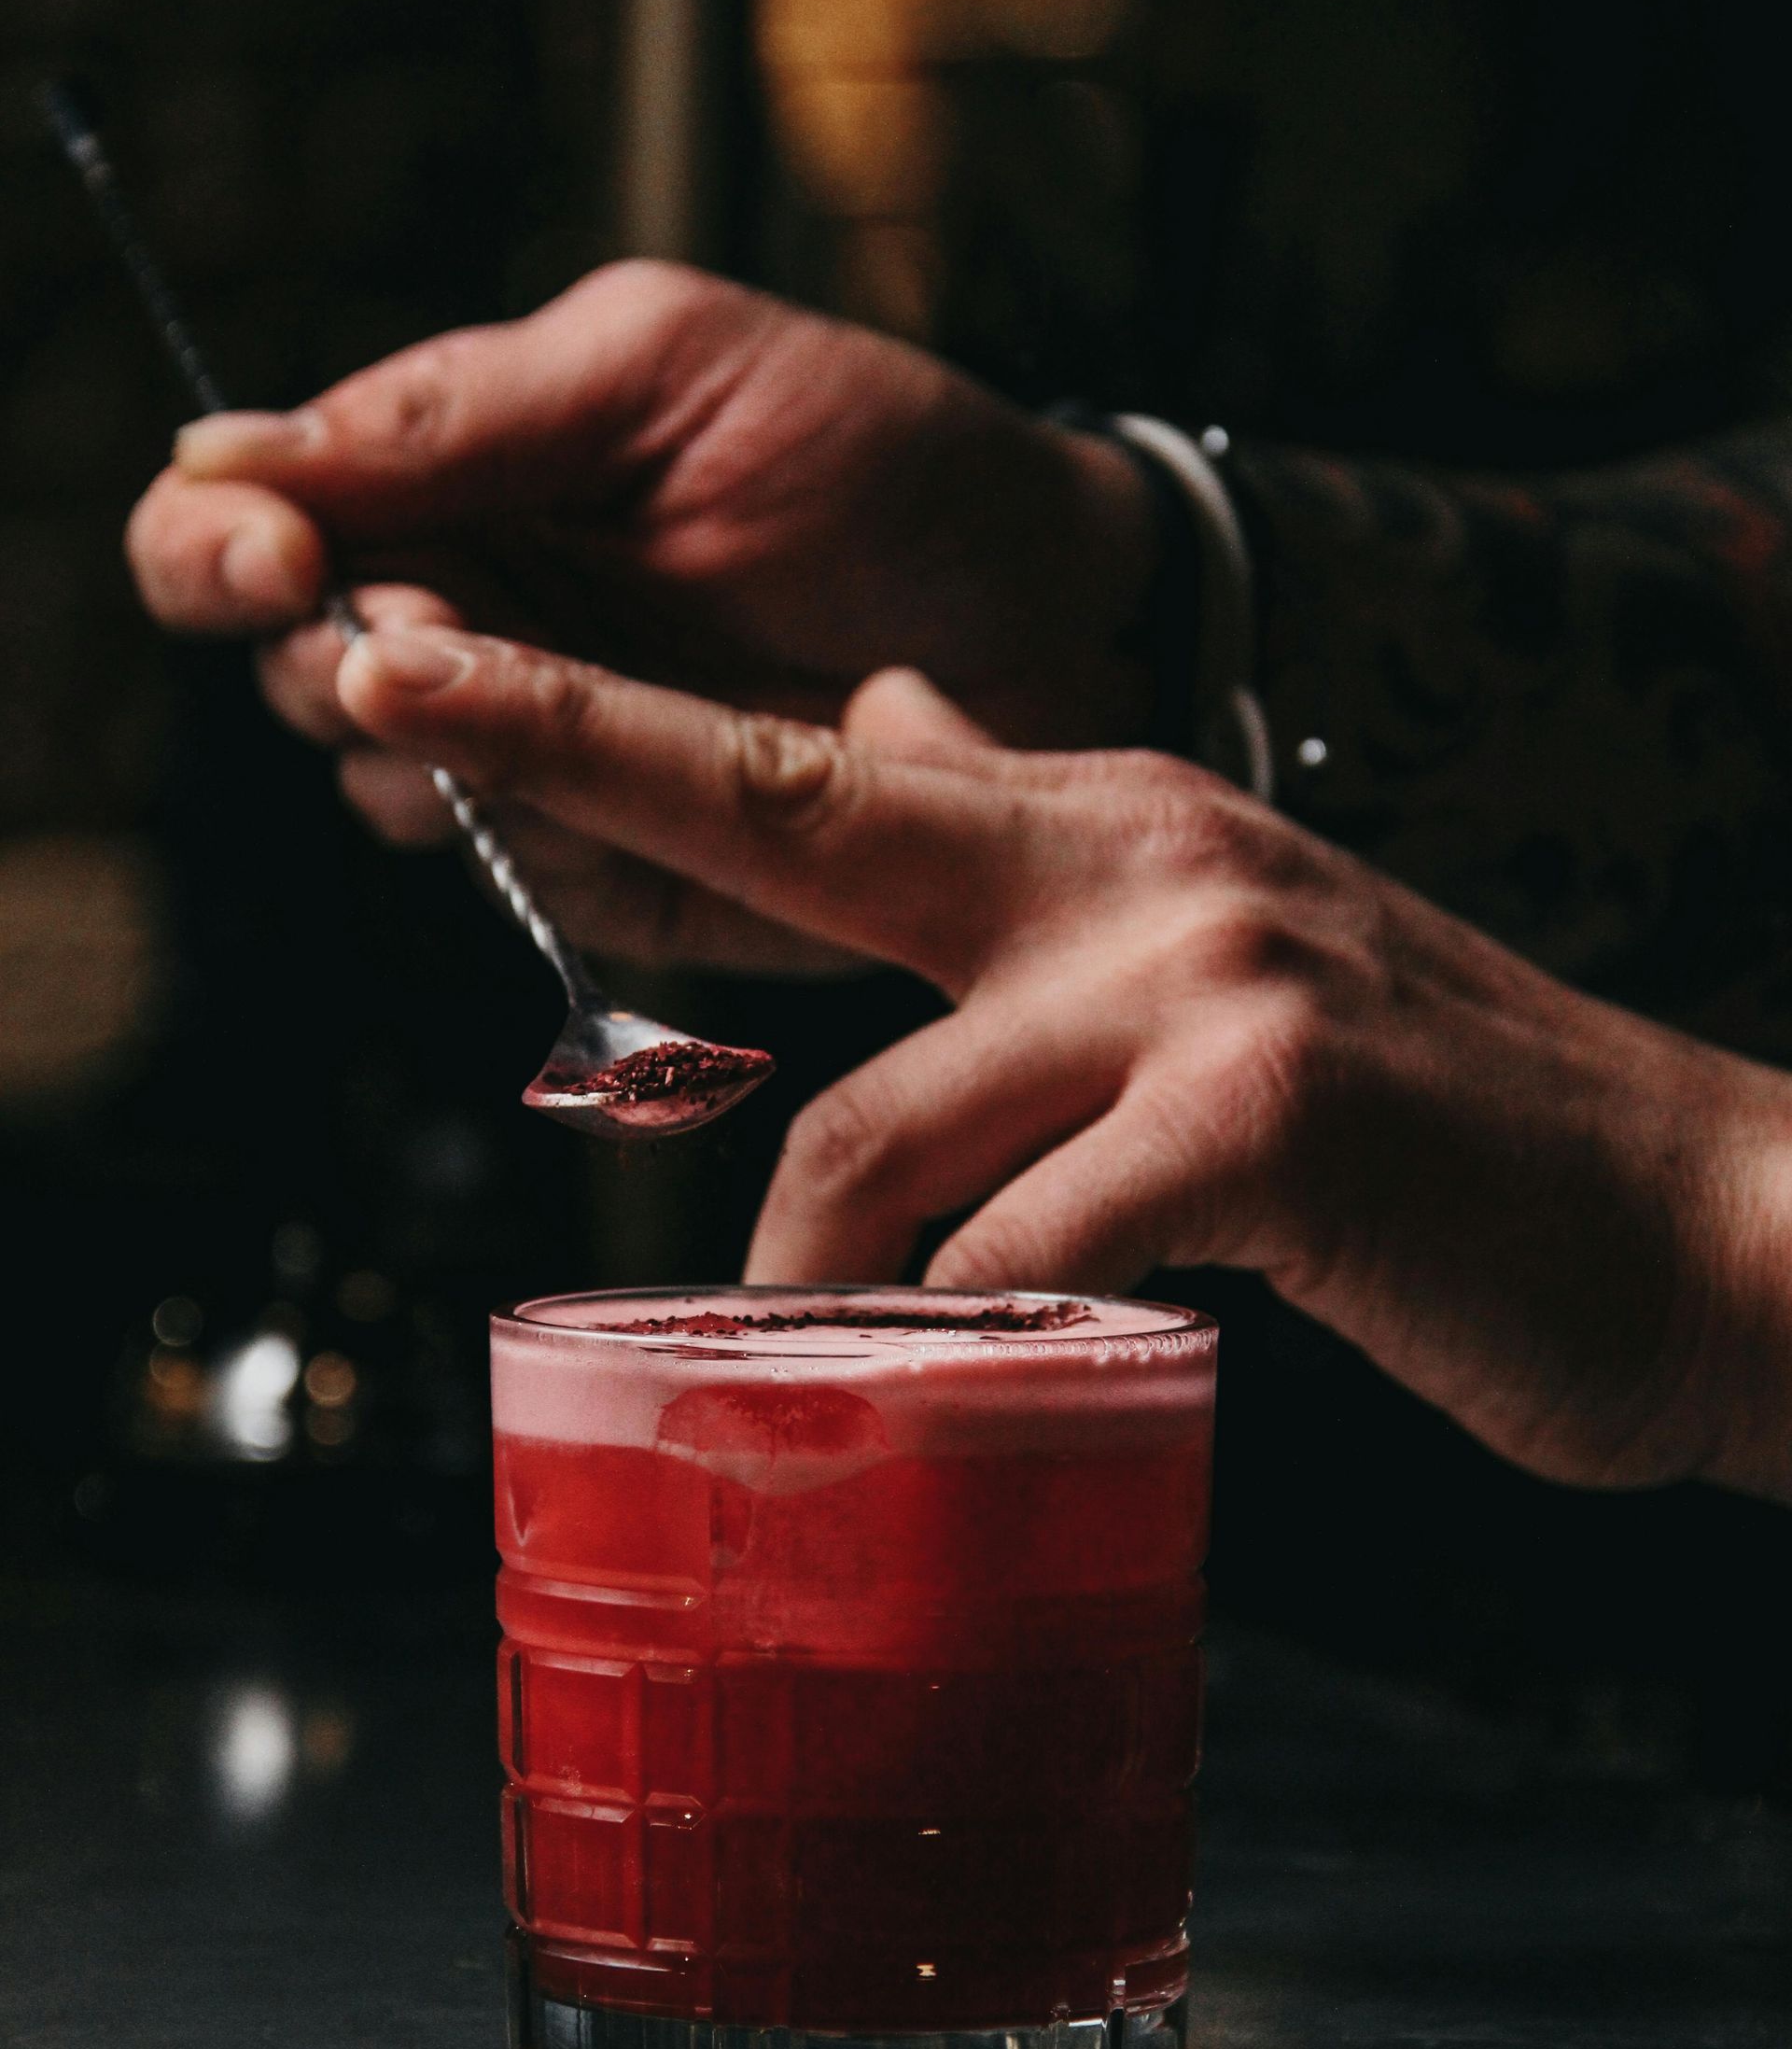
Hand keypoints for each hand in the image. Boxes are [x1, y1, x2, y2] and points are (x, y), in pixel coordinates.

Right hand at [123, 264, 1152, 971]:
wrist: (1061, 618)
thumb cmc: (884, 458)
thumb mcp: (669, 368)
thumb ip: (460, 411)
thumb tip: (228, 449)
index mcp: (453, 478)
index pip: (238, 521)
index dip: (220, 550)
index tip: (289, 563)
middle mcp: (471, 621)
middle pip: (295, 673)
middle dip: (349, 657)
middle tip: (455, 634)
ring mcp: (541, 754)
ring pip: (392, 793)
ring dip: (459, 758)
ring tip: (604, 699)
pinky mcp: (620, 870)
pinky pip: (525, 884)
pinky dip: (565, 843)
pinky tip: (675, 788)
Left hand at [324, 619, 1791, 1503]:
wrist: (1698, 1211)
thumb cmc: (1437, 1128)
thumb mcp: (1219, 945)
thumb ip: (1037, 844)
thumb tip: (879, 735)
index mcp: (1115, 825)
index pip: (821, 766)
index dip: (610, 719)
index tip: (428, 668)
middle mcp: (1144, 856)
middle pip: (800, 807)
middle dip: (579, 745)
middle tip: (387, 693)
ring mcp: (1213, 971)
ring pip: (890, 1126)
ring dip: (816, 1272)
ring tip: (808, 1362)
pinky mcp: (1277, 1111)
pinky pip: (1035, 1241)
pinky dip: (975, 1332)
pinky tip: (986, 1380)